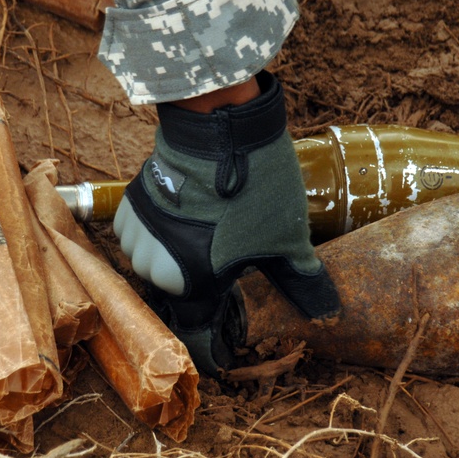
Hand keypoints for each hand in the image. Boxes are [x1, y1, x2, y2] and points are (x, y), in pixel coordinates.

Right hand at [114, 71, 339, 375]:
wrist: (222, 131)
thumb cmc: (257, 191)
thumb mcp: (287, 241)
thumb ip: (301, 281)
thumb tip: (326, 311)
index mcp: (193, 281)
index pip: (195, 323)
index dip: (211, 326)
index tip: (223, 326)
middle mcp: (156, 264)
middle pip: (170, 287)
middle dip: (195, 277)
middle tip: (222, 255)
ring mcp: (139, 232)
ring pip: (149, 260)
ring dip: (171, 253)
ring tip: (203, 231)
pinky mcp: (132, 203)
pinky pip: (135, 232)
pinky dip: (154, 230)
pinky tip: (180, 215)